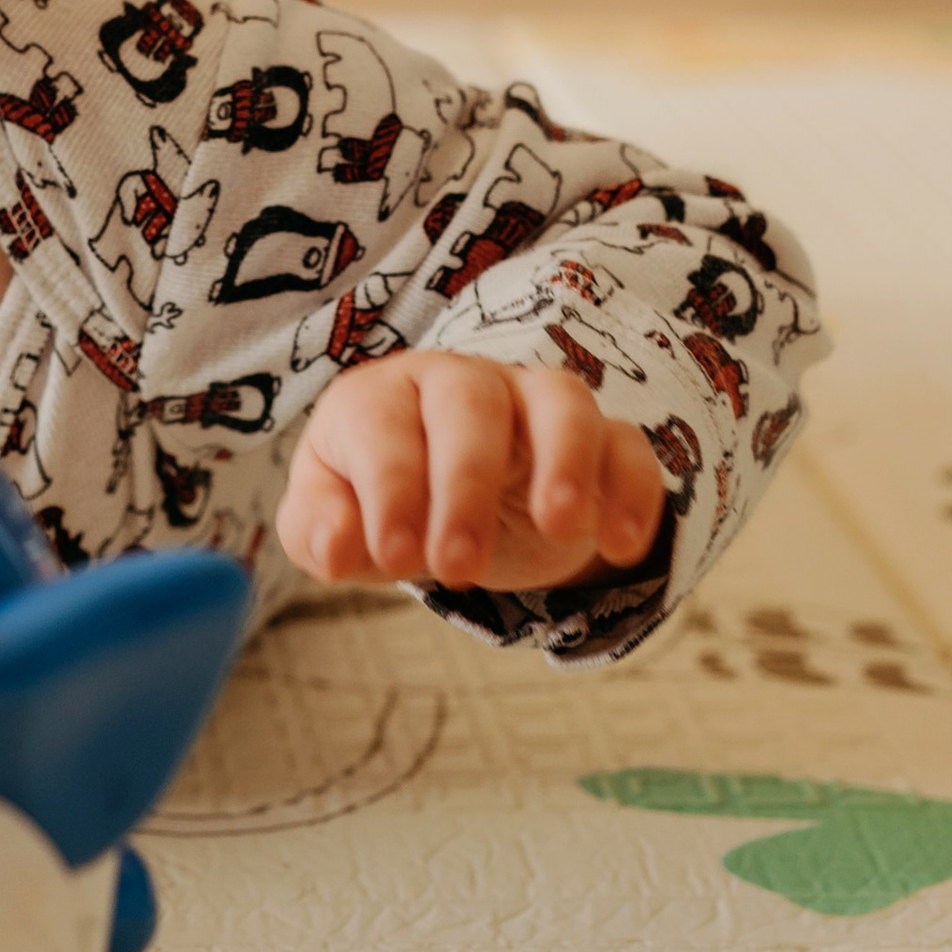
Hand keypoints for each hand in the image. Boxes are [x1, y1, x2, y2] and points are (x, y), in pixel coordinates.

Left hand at [277, 353, 665, 595]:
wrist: (451, 499)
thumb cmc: (385, 499)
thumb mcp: (334, 517)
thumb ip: (318, 530)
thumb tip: (334, 547)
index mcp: (384, 397)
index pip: (382, 426)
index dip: (390, 489)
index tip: (397, 558)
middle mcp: (461, 385)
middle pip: (471, 405)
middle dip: (465, 484)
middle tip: (458, 565)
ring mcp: (534, 406)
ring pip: (561, 400)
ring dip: (566, 459)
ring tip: (561, 526)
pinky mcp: (597, 442)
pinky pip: (628, 447)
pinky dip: (633, 491)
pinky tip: (620, 545)